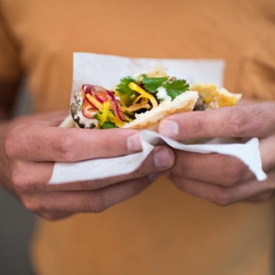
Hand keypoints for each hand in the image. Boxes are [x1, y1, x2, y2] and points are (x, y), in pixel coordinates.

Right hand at [0, 110, 174, 219]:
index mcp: (24, 144)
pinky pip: (92, 205)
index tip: (140, 139)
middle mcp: (27, 177)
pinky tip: (138, 180)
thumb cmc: (34, 131)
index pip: (71, 147)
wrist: (4, 160)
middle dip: (131, 168)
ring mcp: (39, 202)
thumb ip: (86, 122)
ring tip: (157, 169)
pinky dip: (120, 193)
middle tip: (163, 156)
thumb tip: (131, 123)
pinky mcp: (51, 213)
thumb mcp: (52, 119)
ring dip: (131, 184)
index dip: (107, 145)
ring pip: (94, 198)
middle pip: (88, 177)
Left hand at [158, 101, 274, 204]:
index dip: (198, 126)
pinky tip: (180, 175)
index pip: (236, 123)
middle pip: (229, 167)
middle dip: (187, 162)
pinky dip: (194, 187)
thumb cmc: (261, 117)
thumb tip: (175, 114)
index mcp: (273, 120)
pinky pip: (223, 198)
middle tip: (161, 153)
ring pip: (225, 191)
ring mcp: (270, 180)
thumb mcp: (246, 104)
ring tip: (165, 165)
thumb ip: (216, 109)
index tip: (166, 127)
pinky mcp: (259, 195)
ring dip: (186, 179)